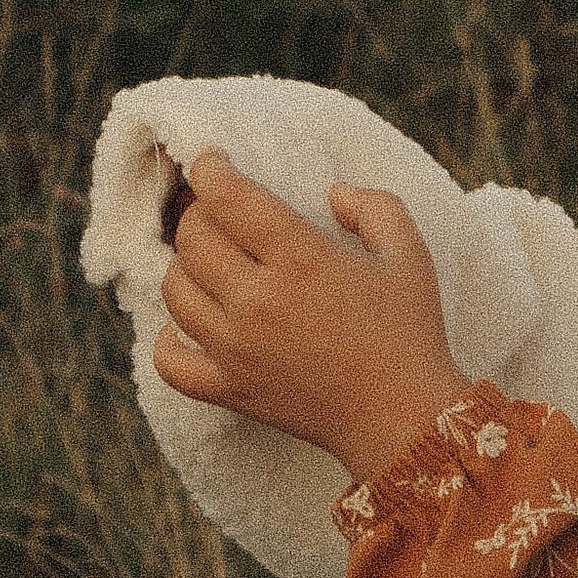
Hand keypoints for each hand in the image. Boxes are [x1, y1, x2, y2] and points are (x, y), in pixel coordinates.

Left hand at [154, 150, 464, 483]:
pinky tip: (189, 324)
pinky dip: (167, 339)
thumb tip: (332, 193)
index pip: (227, 197)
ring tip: (211, 263)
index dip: (209, 168)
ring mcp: (237, 349)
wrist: (402, 417)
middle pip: (191, 239)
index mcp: (302, 260)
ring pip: (174, 291)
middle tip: (219, 212)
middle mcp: (259, 301)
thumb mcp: (409, 254)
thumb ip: (374, 207)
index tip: (214, 161)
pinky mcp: (229, 389)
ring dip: (184, 267)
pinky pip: (169, 362)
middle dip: (198, 213)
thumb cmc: (409, 331)